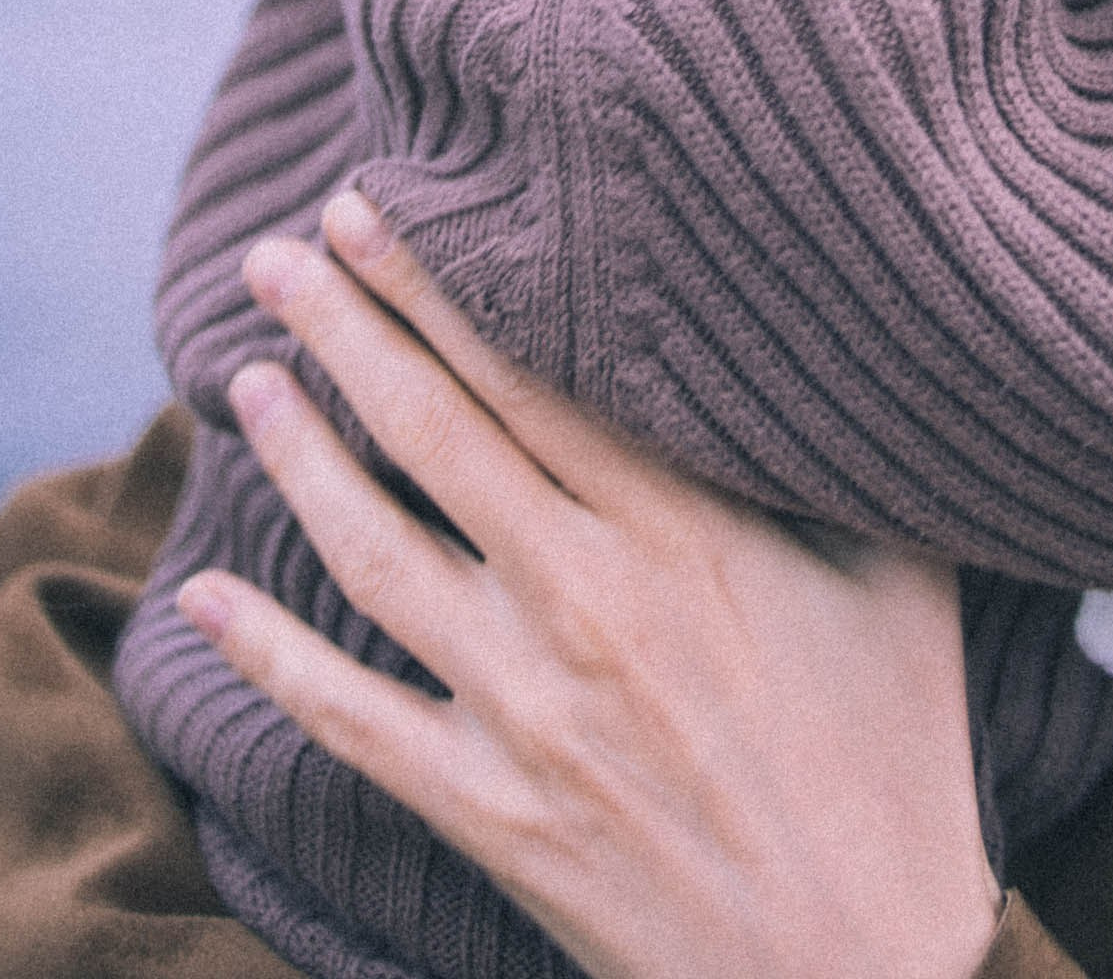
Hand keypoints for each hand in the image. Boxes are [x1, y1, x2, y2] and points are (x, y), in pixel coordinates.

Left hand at [176, 194, 1000, 978]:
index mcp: (686, 534)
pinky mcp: (488, 813)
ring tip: (244, 378)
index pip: (526, 375)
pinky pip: (350, 719)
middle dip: (347, 330)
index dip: (435, 287)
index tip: (371, 210)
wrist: (862, 975)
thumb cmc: (900, 765)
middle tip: (274, 257)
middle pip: (434, 433)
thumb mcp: (906, 582)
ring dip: (297, 455)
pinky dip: (269, 656)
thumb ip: (842, 458)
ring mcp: (525, 712)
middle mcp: (588, 602)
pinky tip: (207, 597)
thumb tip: (824, 337)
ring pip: (375, 551)